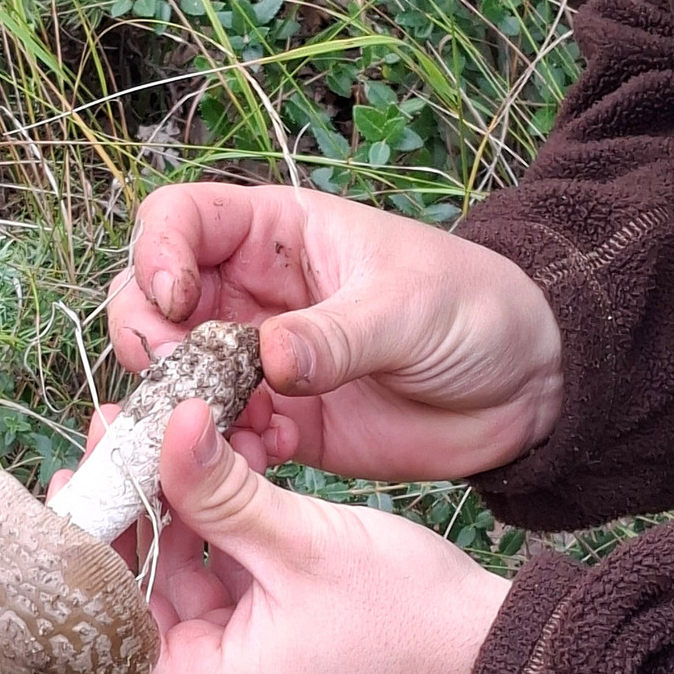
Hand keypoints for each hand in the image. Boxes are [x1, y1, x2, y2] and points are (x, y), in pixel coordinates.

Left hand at [51, 399, 509, 673]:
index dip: (81, 549)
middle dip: (127, 506)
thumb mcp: (303, 547)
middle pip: (133, 586)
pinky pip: (212, 562)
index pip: (104, 624)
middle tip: (117, 433)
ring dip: (169, 500)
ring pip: (171, 567)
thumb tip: (166, 425)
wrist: (487, 649)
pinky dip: (209, 514)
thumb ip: (223, 492)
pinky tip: (207, 458)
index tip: (76, 478)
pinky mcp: (258, 619)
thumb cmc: (407, 624)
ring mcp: (233, 648)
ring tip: (157, 429)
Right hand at [107, 183, 563, 478]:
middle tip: (181, 375)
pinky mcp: (276, 417)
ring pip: (173, 374)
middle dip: (149, 337)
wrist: (524, 386)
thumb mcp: (408, 307)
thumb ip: (336, 334)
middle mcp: (252, 291)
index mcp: (277, 233)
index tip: (176, 301)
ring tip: (227, 428)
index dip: (157, 253)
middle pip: (151, 299)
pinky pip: (219, 432)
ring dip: (179, 404)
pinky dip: (221, 448)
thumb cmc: (475, 309)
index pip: (179, 219)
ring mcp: (257, 358)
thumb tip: (266, 358)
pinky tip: (266, 454)